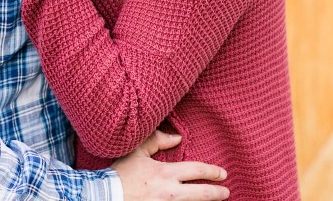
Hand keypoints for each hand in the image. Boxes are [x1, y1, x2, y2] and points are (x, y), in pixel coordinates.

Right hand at [112, 131, 228, 200]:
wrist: (106, 196)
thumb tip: (177, 138)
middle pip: (202, 194)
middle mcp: (170, 192)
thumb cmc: (121, 173)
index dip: (213, 172)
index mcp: (166, 173)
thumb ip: (158, 140)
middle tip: (226, 192)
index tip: (222, 174)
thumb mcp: (137, 151)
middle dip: (217, 193)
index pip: (197, 170)